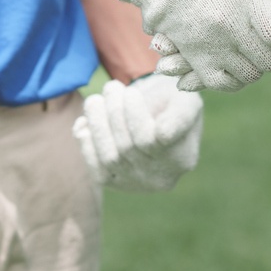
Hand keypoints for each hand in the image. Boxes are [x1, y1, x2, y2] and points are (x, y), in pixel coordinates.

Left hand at [72, 74, 201, 192]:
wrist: (153, 116)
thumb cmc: (169, 101)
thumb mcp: (184, 98)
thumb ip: (179, 113)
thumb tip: (161, 134)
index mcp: (184, 158)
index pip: (155, 140)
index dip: (136, 115)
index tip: (131, 91)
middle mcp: (162, 179)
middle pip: (130, 147)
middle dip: (114, 112)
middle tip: (111, 87)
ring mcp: (136, 184)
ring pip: (110, 158)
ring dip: (97, 125)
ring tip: (95, 100)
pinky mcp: (114, 183)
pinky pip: (96, 168)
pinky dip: (87, 143)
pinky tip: (86, 122)